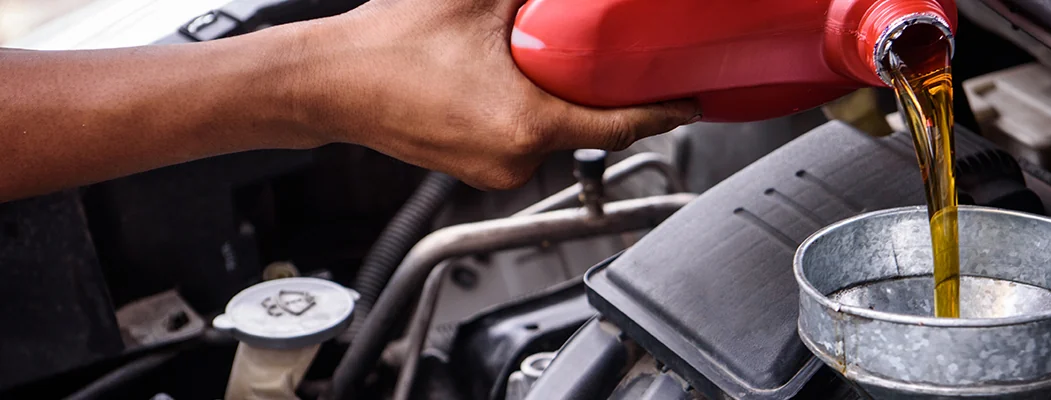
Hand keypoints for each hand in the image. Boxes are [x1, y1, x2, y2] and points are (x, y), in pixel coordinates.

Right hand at [280, 0, 700, 189]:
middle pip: (588, 125)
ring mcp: (494, 171)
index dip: (663, 112)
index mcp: (527, 123)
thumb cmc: (387, 46)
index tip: (691, 102)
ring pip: (554, 132)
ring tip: (526, 61)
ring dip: (556, 99)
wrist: (326, 81)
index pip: (621, 126)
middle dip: (597, 90)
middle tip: (602, 54)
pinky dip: (527, 112)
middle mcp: (516, 158)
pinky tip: (500, 81)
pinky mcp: (475, 171)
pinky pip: (522, 141)